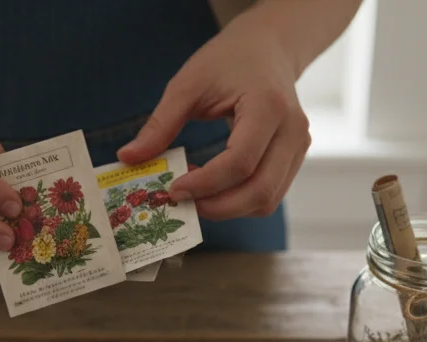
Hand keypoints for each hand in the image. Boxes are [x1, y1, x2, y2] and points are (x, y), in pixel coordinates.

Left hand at [117, 17, 310, 220]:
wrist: (268, 48)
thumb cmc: (228, 60)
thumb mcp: (188, 84)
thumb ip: (160, 124)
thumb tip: (127, 158)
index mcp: (268, 106)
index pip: (239, 162)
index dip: (205, 184)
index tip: (173, 189)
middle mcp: (292, 131)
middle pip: (260, 191)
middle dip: (217, 207)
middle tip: (181, 201)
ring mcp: (299, 147)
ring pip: (267, 200)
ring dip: (228, 208)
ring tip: (195, 193)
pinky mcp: (294, 158)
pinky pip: (269, 194)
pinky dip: (239, 201)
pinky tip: (212, 188)